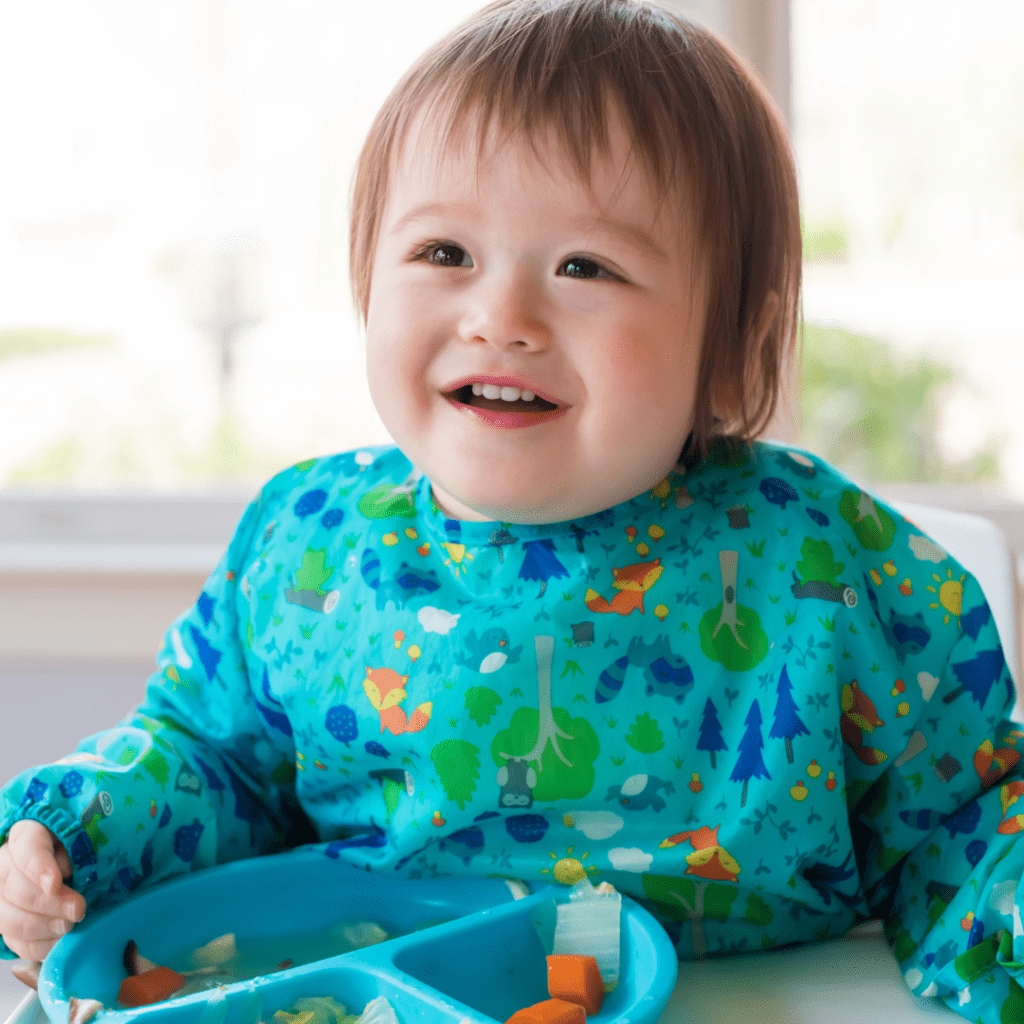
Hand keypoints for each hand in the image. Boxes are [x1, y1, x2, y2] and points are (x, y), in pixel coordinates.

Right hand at [0, 820, 85, 960]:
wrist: (74, 866)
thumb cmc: (82, 847)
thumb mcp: (83, 838)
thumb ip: (78, 847)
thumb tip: (66, 869)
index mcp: (28, 833)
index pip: (25, 844)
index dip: (37, 866)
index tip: (55, 883)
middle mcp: (5, 862)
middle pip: (13, 885)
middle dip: (47, 902)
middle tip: (77, 909)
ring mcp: (1, 895)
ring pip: (7, 916)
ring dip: (41, 926)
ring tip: (69, 926)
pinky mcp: (7, 922)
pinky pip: (14, 940)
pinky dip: (37, 944)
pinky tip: (59, 941)